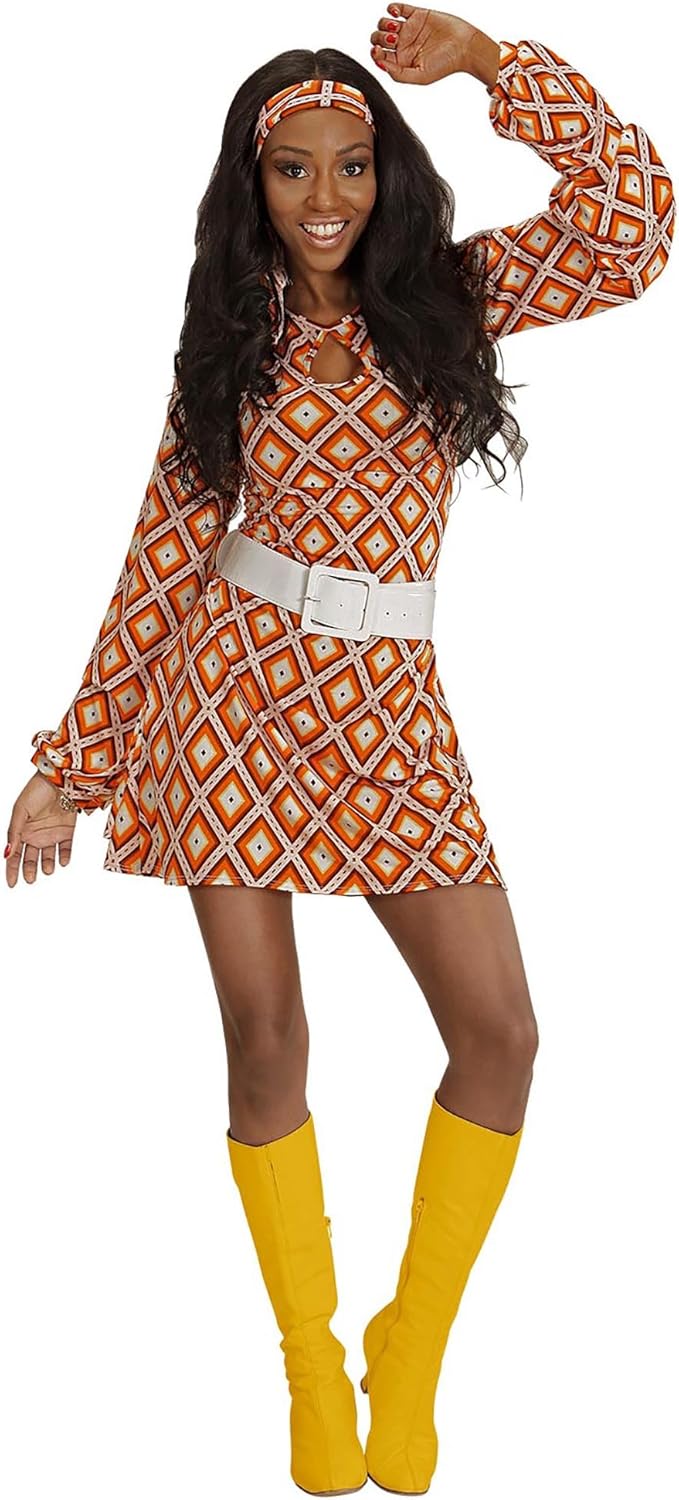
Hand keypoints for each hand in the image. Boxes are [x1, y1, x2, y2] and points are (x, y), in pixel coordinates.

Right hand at [5, 772, 77, 887]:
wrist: (60, 779)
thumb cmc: (36, 790)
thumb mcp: (20, 811)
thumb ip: (14, 833)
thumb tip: (7, 854)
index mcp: (21, 830)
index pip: (14, 855)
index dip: (12, 870)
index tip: (12, 884)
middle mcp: (35, 834)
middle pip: (31, 859)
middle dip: (30, 870)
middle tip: (31, 880)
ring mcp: (51, 833)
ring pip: (48, 856)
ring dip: (48, 865)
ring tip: (48, 870)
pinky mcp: (67, 831)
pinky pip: (66, 848)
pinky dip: (64, 856)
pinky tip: (63, 862)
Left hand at [370, 4, 477, 84]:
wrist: (464, 46)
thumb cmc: (445, 64)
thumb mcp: (420, 76)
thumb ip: (398, 74)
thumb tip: (380, 65)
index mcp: (401, 61)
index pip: (379, 56)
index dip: (375, 52)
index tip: (378, 51)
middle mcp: (402, 45)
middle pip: (378, 38)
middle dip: (380, 38)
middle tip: (394, 40)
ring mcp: (408, 29)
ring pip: (384, 23)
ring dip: (385, 24)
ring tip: (397, 28)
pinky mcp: (416, 14)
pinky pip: (396, 8)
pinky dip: (392, 8)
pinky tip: (397, 14)